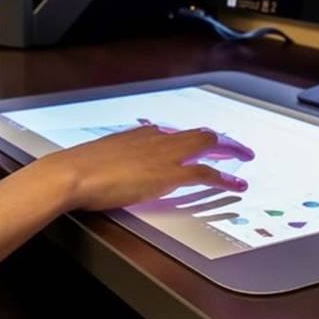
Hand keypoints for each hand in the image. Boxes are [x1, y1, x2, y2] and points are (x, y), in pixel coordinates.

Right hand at [42, 125, 254, 211]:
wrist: (73, 172)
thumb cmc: (80, 169)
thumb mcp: (102, 157)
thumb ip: (116, 157)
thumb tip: (114, 161)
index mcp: (142, 134)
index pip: (176, 133)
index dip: (193, 139)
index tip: (201, 143)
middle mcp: (158, 138)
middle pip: (198, 134)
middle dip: (221, 140)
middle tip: (236, 148)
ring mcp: (165, 155)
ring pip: (208, 145)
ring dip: (231, 152)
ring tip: (245, 158)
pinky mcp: (169, 174)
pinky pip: (206, 173)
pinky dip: (225, 178)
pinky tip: (236, 185)